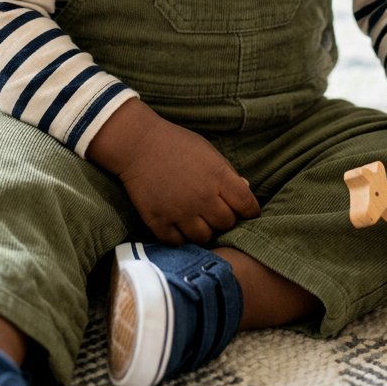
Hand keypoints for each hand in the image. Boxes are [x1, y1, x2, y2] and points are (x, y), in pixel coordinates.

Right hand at [87, 100, 260, 244]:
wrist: (137, 143)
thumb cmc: (176, 143)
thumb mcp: (207, 151)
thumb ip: (227, 172)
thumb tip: (246, 189)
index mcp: (218, 176)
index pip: (247, 205)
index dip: (249, 210)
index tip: (243, 210)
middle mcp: (202, 197)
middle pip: (227, 224)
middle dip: (225, 219)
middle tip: (214, 211)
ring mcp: (180, 212)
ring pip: (204, 237)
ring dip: (203, 230)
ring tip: (196, 218)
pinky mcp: (159, 221)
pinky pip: (178, 242)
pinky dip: (180, 236)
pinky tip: (178, 223)